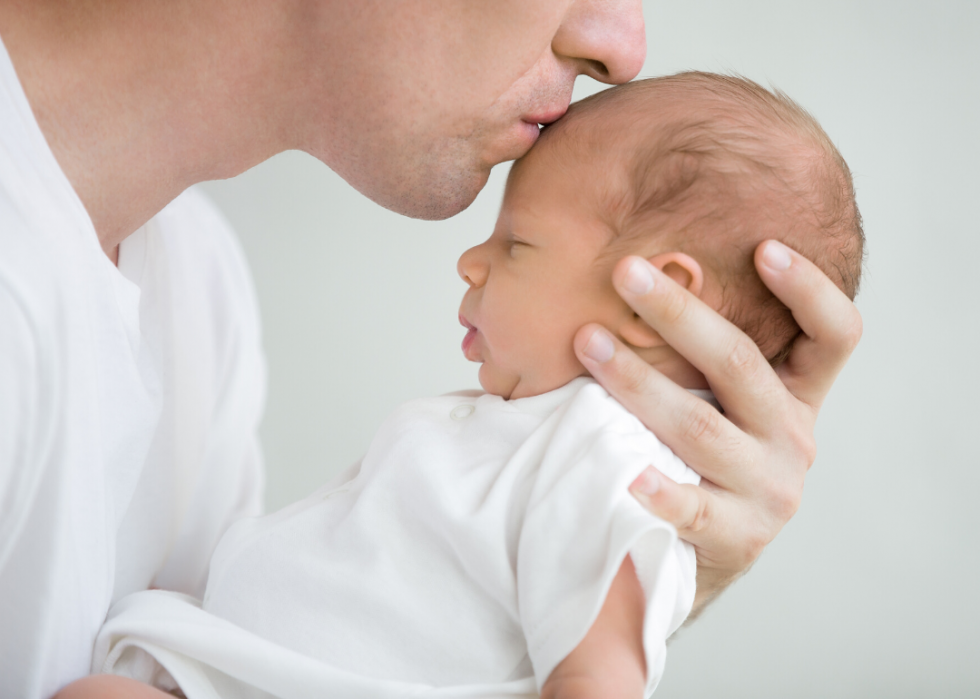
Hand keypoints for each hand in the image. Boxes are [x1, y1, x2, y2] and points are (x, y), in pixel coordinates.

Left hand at [573, 240, 862, 613]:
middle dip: (679, 313)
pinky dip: (660, 490)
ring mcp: (768, 490)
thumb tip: (637, 264)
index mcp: (797, 396)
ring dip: (640, 382)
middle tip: (625, 272)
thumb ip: (705, 351)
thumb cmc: (703, 455)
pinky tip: (629, 474)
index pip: (834, 336)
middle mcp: (792, 438)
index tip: (764, 247)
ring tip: (588, 343)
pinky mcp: (735, 536)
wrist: (704, 550)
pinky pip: (693, 509)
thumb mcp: (724, 401)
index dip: (810, 290)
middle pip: (741, 365)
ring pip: (701, 427)